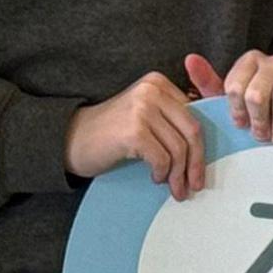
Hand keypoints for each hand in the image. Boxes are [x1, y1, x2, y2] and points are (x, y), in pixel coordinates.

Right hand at [67, 70, 209, 198]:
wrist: (70, 139)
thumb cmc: (110, 133)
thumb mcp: (144, 116)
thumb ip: (169, 119)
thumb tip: (203, 147)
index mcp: (159, 83)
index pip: (194, 117)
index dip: (200, 147)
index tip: (198, 169)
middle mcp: (152, 91)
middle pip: (192, 131)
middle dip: (196, 163)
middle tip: (194, 185)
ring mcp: (142, 109)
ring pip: (179, 148)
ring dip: (178, 175)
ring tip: (175, 189)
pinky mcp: (134, 131)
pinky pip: (162, 159)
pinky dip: (162, 173)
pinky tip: (155, 179)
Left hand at [187, 50, 272, 145]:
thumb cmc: (260, 98)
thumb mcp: (232, 94)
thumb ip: (208, 82)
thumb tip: (190, 59)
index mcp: (247, 63)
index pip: (234, 88)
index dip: (237, 112)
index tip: (242, 125)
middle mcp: (269, 61)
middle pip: (256, 95)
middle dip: (258, 121)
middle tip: (261, 136)